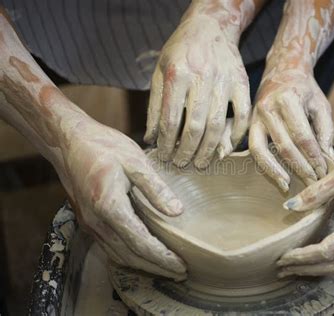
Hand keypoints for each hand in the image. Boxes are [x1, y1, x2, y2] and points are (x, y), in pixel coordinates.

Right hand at [61, 119, 186, 280]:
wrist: (69, 142)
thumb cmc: (102, 147)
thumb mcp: (134, 161)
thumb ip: (155, 188)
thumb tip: (177, 211)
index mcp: (110, 207)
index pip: (141, 243)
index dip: (162, 258)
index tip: (181, 266)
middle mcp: (97, 222)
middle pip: (130, 256)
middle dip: (156, 267)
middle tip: (180, 273)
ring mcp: (90, 224)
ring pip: (118, 255)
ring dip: (143, 265)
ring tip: (166, 268)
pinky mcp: (88, 221)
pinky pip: (109, 248)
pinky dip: (128, 257)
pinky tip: (141, 256)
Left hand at [144, 14, 250, 168]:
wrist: (210, 26)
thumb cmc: (181, 50)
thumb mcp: (160, 72)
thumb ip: (154, 106)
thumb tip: (151, 139)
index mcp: (177, 74)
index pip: (169, 119)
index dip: (166, 143)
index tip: (164, 156)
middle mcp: (201, 77)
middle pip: (194, 127)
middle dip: (186, 151)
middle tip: (182, 164)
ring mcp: (224, 81)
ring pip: (217, 125)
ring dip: (208, 150)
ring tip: (200, 163)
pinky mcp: (242, 82)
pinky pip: (242, 115)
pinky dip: (236, 135)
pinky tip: (226, 148)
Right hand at [250, 69, 333, 190]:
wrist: (282, 71)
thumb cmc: (305, 90)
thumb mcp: (321, 105)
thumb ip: (325, 131)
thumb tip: (328, 160)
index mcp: (288, 99)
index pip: (302, 135)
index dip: (314, 157)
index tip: (324, 171)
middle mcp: (268, 108)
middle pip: (284, 146)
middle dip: (300, 168)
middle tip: (313, 184)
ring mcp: (255, 117)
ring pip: (262, 150)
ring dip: (276, 172)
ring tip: (288, 186)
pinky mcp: (249, 125)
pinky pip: (254, 150)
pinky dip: (264, 166)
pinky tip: (277, 178)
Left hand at [277, 150, 333, 276]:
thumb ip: (315, 192)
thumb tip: (289, 206)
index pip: (326, 251)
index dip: (303, 257)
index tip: (283, 257)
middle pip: (333, 266)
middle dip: (306, 269)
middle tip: (282, 268)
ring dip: (317, 270)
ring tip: (294, 268)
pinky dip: (329, 265)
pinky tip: (314, 261)